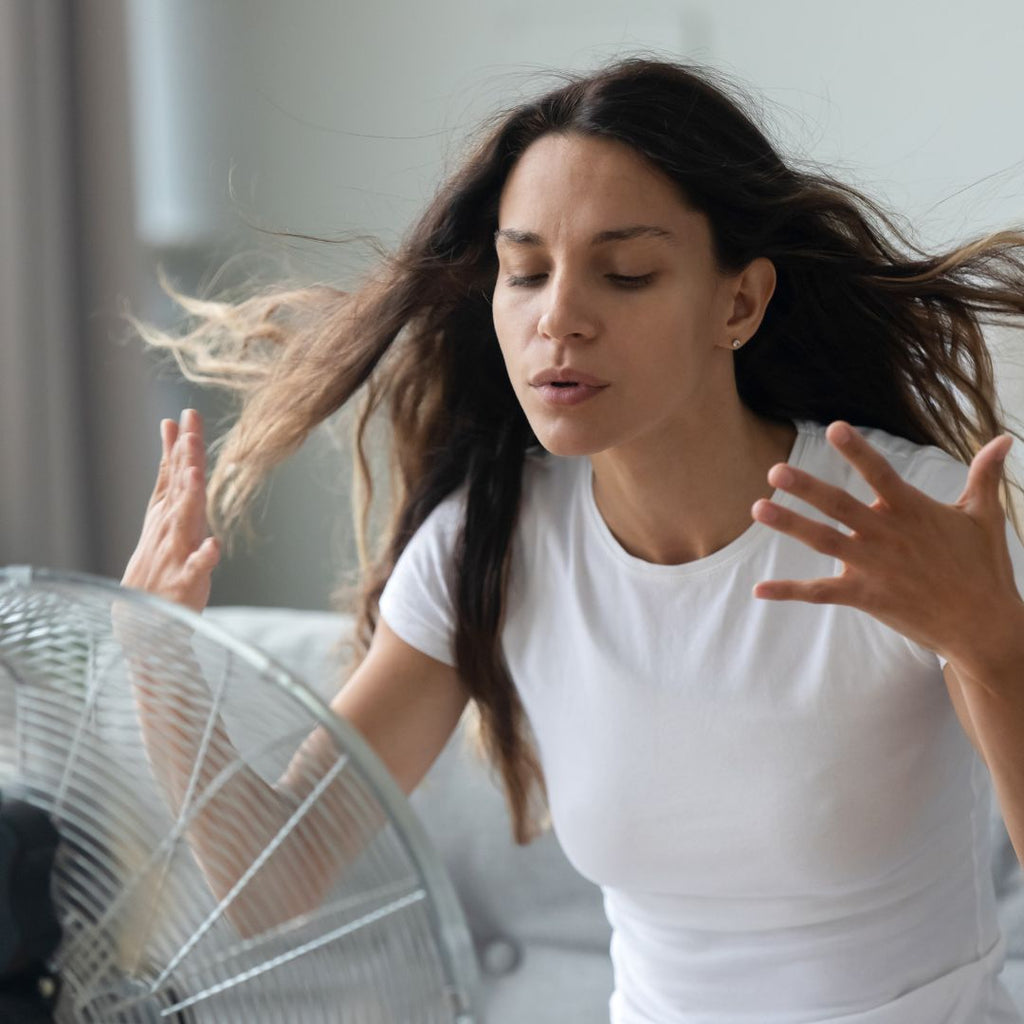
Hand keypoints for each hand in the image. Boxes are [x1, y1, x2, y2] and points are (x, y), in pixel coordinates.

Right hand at [121, 408, 219, 612]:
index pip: (173, 473)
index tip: (186, 415)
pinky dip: (205, 557)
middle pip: (179, 489)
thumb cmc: (161, 561)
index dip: (180, 444)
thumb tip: (174, 432)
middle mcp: (170, 528)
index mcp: (167, 513)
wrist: (143, 619)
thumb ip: (172, 475)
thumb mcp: (165, 514)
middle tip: (189, 430)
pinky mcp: (186, 581)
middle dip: (184, 459)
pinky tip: (214, 545)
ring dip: (189, 498)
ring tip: (193, 474)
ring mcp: (177, 553)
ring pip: (184, 521)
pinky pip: (197, 568)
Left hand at [750, 420, 1019, 667]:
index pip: (881, 473)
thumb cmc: (984, 568)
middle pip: (841, 506)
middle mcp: (888, 535)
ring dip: (791, 525)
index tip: (834, 427)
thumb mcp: (985, 516)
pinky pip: (820, 592)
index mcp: (913, 510)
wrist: (984, 626)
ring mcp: (874, 567)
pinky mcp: (866, 596)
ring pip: (825, 541)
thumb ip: (985, 476)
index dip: (858, 451)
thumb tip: (1004, 439)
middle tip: (775, 471)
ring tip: (758, 508)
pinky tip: (758, 590)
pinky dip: (789, 591)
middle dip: (807, 488)